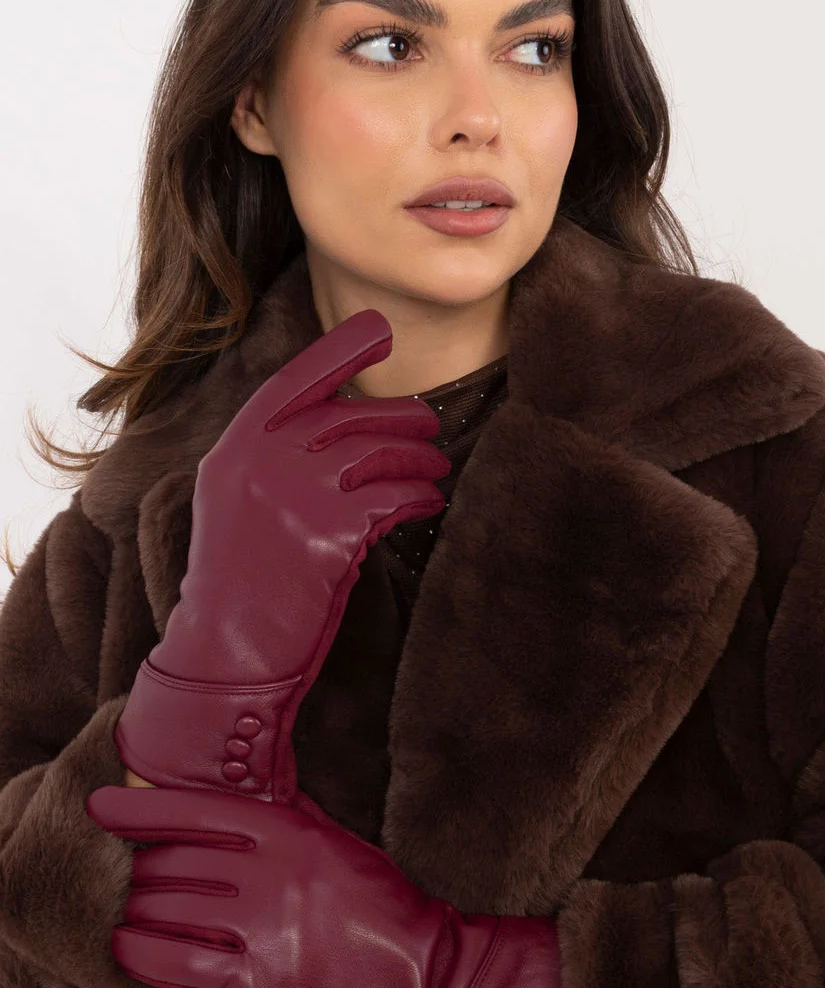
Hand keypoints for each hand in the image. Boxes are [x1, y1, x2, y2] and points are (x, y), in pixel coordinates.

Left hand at [85, 783, 559, 987]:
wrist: (424, 977)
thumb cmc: (385, 907)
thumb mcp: (339, 844)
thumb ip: (291, 822)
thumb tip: (252, 798)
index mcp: (290, 830)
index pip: (195, 810)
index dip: (139, 809)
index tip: (99, 805)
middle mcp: (270, 871)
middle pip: (171, 862)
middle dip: (132, 868)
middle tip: (112, 872)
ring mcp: (264, 925)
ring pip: (167, 910)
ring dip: (131, 910)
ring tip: (112, 911)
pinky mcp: (261, 979)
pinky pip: (180, 963)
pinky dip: (142, 954)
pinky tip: (123, 947)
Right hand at [112, 308, 451, 801]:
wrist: (224, 654)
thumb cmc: (239, 586)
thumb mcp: (237, 506)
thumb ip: (273, 461)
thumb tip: (339, 426)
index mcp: (235, 451)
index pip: (293, 382)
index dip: (339, 352)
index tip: (380, 333)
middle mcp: (262, 463)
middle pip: (348, 416)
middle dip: (399, 416)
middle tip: (431, 424)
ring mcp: (295, 497)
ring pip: (378, 452)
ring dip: (418, 457)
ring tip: (436, 467)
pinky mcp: (330, 537)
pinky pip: (393, 498)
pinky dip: (419, 497)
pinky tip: (430, 502)